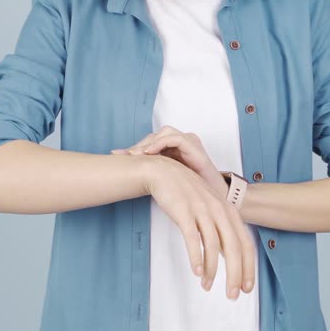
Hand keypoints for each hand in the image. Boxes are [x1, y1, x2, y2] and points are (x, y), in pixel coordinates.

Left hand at [110, 126, 227, 199]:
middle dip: (138, 145)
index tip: (117, 155)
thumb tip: (127, 175)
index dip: (134, 148)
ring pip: (163, 133)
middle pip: (154, 136)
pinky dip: (160, 143)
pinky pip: (174, 138)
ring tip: (135, 155)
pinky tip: (149, 153)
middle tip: (123, 155)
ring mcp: (188, 141)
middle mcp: (180, 142)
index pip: (150, 142)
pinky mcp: (194, 145)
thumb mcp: (167, 180)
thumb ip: (153, 173)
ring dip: (148, 143)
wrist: (212, 197)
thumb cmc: (192, 191)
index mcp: (173, 149)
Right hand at [139, 155, 255, 299]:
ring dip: (213, 270)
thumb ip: (220, 229)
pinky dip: (196, 257)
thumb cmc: (186, 193)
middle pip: (234, 247)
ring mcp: (202, 210)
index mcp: (228, 210)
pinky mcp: (184, 212)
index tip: (247, 287)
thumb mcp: (209, 208)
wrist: (163, 172)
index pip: (246, 243)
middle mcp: (219, 210)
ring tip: (208, 287)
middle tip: (233, 295)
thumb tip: (226, 254)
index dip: (248, 267)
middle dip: (236, 274)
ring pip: (214, 246)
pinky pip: (193, 238)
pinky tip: (197, 271)